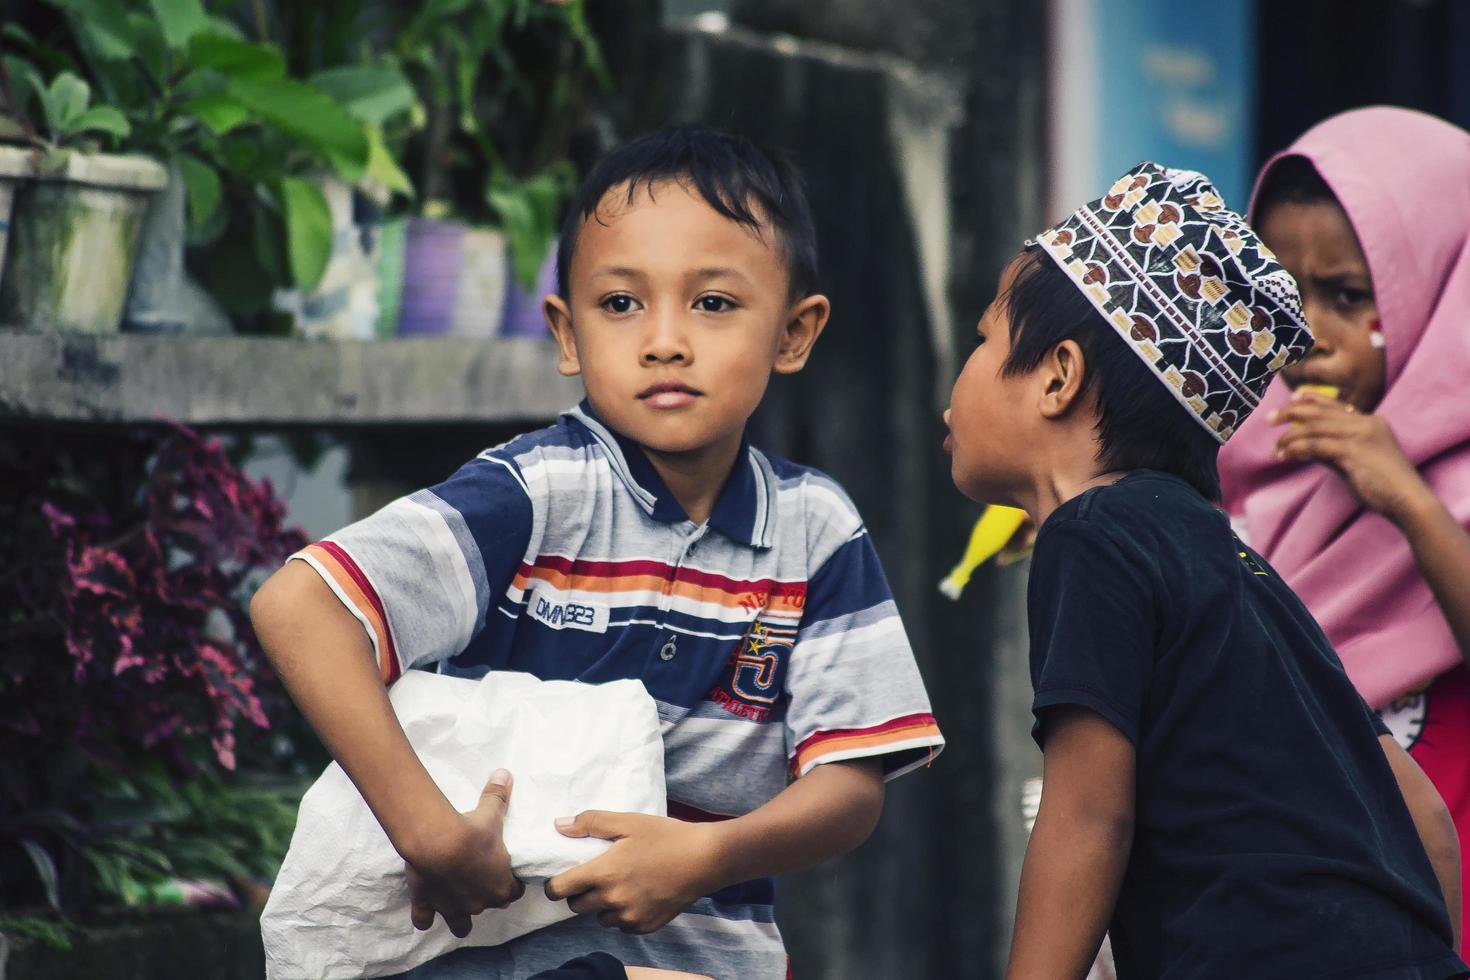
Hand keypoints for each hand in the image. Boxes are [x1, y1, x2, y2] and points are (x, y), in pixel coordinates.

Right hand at [403, 768, 525, 937]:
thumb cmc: (472, 831)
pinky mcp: (427, 904)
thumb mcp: (490, 812)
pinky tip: (425, 913)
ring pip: (460, 925)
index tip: (508, 873)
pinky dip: (424, 917)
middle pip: (490, 906)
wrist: (438, 842)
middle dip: (488, 897)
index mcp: (500, 886)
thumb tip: (506, 774)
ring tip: (458, 906)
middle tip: (482, 880)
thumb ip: (499, 796)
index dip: (512, 883)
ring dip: (460, 919)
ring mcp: (453, 907)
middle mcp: (478, 903)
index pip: (514, 892)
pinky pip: (423, 920)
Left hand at [543, 812, 726, 934]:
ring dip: (602, 906)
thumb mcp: (628, 821)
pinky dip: (624, 915)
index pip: (560, 889)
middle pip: (577, 907)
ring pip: (600, 918)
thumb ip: (591, 822)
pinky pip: (623, 926)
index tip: (561, 878)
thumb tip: (560, 825)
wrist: (705, 859)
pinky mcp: (646, 926)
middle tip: (595, 877)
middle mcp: (613, 899)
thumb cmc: (666, 836)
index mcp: (604, 873)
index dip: (555, 885)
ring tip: (619, 886)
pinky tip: (637, 896)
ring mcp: (630, 916)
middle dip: (580, 893)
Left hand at [1270, 392, 1430, 523]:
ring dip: (1290, 437)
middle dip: (1291, 413)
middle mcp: (1366, 423)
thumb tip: (1305, 448)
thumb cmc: (1383, 486)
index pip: (1336, 405)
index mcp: (1371, 422)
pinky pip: (1315, 444)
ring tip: (1275, 449)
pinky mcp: (1353, 450)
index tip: (1292, 399)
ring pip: (1314, 427)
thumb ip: (1333, 451)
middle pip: (1320, 411)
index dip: (1311, 400)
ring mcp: (1360, 435)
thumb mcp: (1356, 462)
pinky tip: (1285, 456)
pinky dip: (1296, 449)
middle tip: (1269, 419)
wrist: (1408, 500)